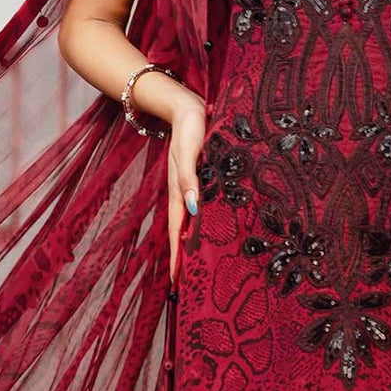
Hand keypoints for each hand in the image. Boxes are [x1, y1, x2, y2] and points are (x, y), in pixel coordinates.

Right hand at [165, 89, 208, 281]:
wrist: (189, 105)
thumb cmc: (190, 126)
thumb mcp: (189, 152)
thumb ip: (190, 179)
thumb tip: (194, 210)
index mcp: (178, 192)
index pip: (177, 233)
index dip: (177, 257)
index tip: (176, 283)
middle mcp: (184, 194)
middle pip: (183, 233)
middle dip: (185, 258)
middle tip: (190, 286)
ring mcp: (192, 188)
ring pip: (193, 223)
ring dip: (195, 244)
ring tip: (202, 267)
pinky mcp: (202, 180)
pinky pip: (202, 209)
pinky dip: (204, 225)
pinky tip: (214, 232)